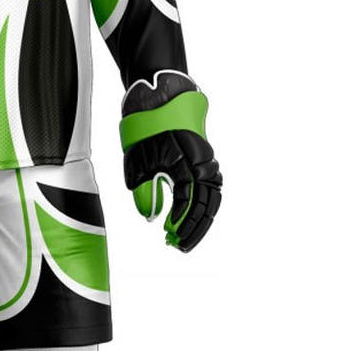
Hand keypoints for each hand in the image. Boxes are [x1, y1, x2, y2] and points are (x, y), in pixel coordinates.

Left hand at [124, 129, 220, 250]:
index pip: (188, 199)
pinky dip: (206, 208)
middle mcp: (202, 164)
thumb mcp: (138, 162)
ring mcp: (207, 163)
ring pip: (213, 200)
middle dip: (193, 229)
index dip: (179, 220)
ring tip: (186, 241)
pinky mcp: (206, 163)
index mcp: (186, 162)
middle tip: (178, 246)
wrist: (161, 104)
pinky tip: (193, 222)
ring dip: (201, 223)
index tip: (168, 234)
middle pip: (205, 205)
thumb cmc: (147, 132)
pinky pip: (212, 191)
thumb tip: (149, 216)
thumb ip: (144, 189)